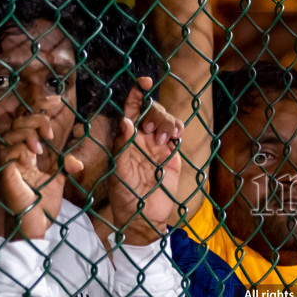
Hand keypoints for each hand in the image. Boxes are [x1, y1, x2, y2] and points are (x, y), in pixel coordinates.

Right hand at [0, 109, 82, 240]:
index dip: (41, 107)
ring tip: (40, 148)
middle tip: (49, 134)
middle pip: (18, 123)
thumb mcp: (58, 179)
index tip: (58, 100)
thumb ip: (65, 166)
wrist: (38, 224)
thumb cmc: (43, 202)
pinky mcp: (5, 174)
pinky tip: (30, 159)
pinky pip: (7, 154)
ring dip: (27, 136)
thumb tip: (78, 163)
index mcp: (27, 151)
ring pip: (11, 135)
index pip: (30, 121)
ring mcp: (9, 163)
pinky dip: (19, 152)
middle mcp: (15, 154)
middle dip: (35, 122)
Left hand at [105, 84, 184, 244]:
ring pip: (166, 120)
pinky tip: (176, 135)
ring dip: (167, 122)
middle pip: (152, 111)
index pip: (132, 109)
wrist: (143, 215)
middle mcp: (142, 138)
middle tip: (152, 132)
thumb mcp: (119, 169)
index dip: (137, 93)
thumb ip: (123, 145)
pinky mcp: (172, 154)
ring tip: (163, 139)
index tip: (144, 81)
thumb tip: (127, 121)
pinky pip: (177, 134)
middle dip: (155, 113)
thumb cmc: (125, 194)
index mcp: (126, 138)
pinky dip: (178, 129)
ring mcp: (158, 145)